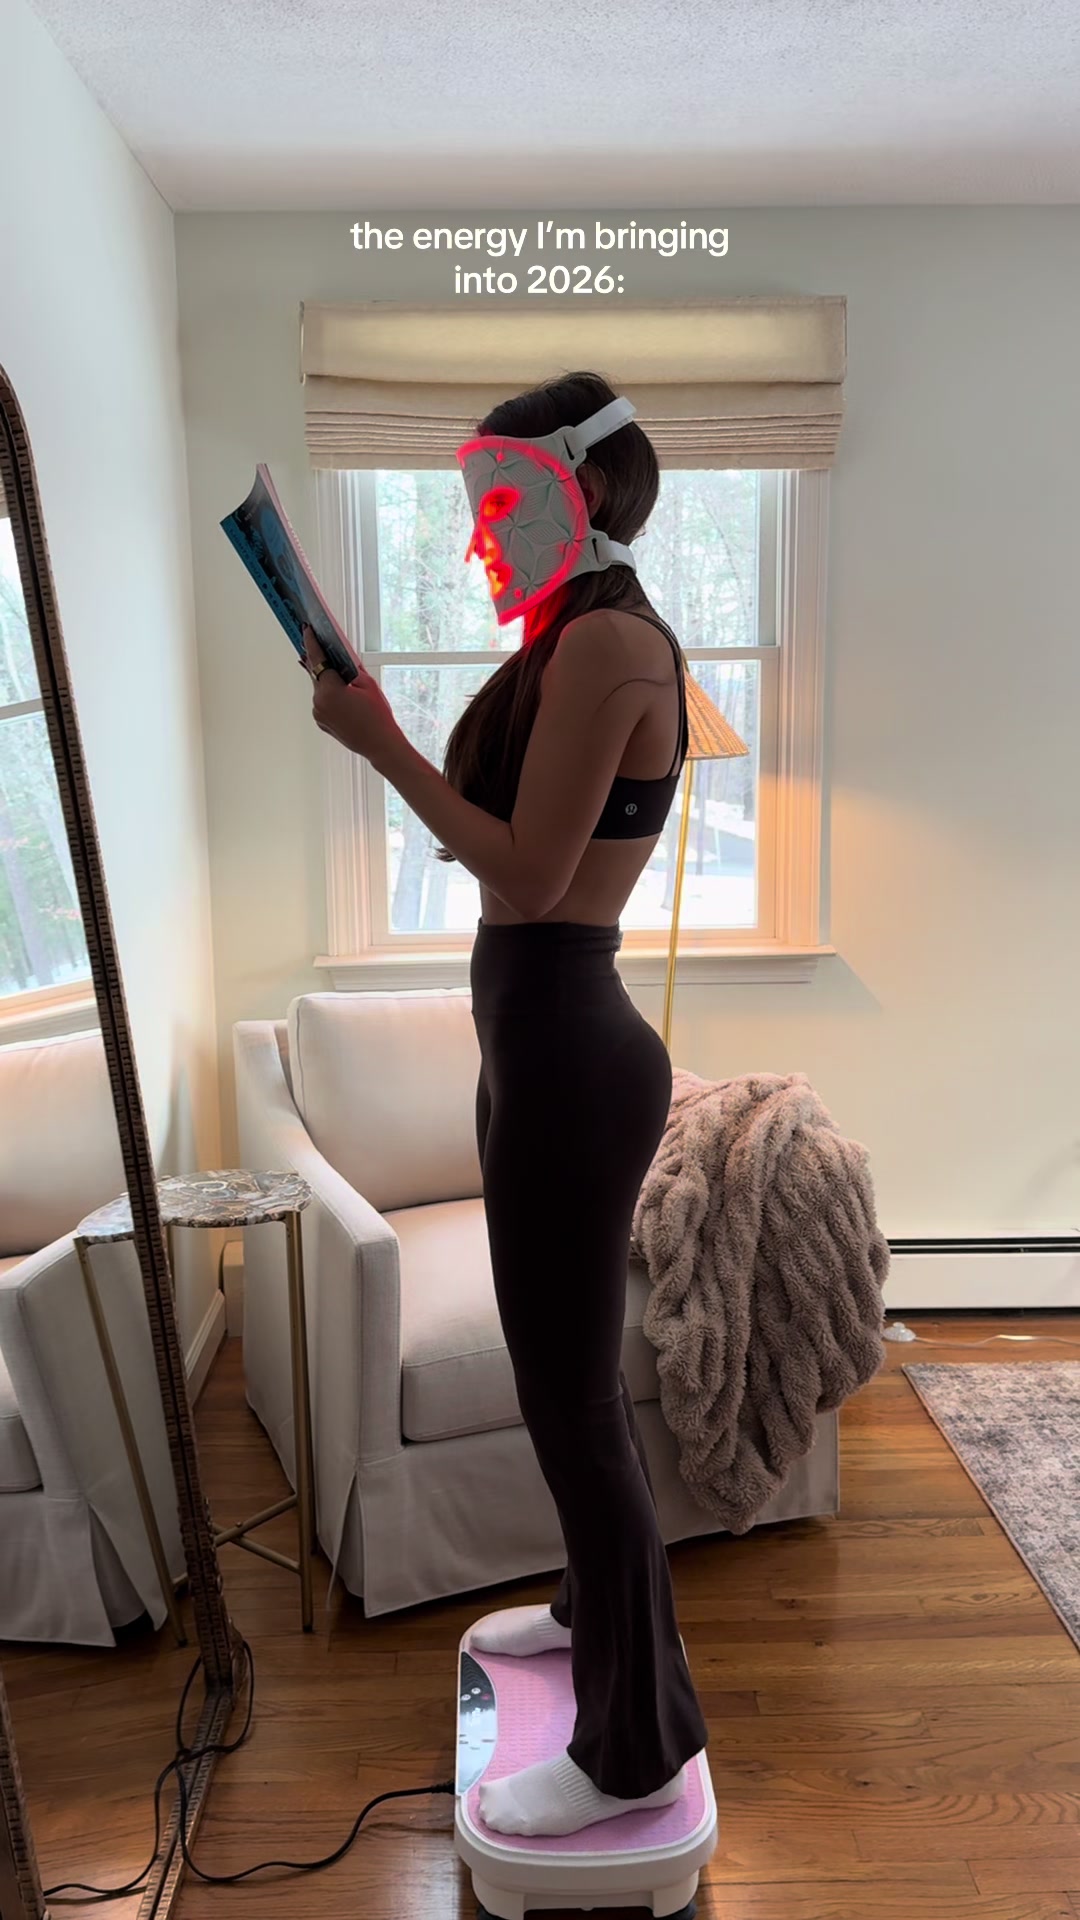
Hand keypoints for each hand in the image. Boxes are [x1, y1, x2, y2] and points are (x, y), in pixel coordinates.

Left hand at [302, 627, 400, 763]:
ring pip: (319, 689)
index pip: (317, 659)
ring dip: (326, 681)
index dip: (311, 642)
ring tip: (339, 675)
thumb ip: (351, 668)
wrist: (381, 744)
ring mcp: (319, 714)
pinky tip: (342, 694)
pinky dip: (329, 696)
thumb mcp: (368, 684)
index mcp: (330, 690)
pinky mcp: (321, 722)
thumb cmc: (378, 716)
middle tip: (319, 645)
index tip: (306, 630)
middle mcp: (319, 702)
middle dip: (319, 661)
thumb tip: (341, 657)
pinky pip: (322, 703)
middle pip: (316, 674)